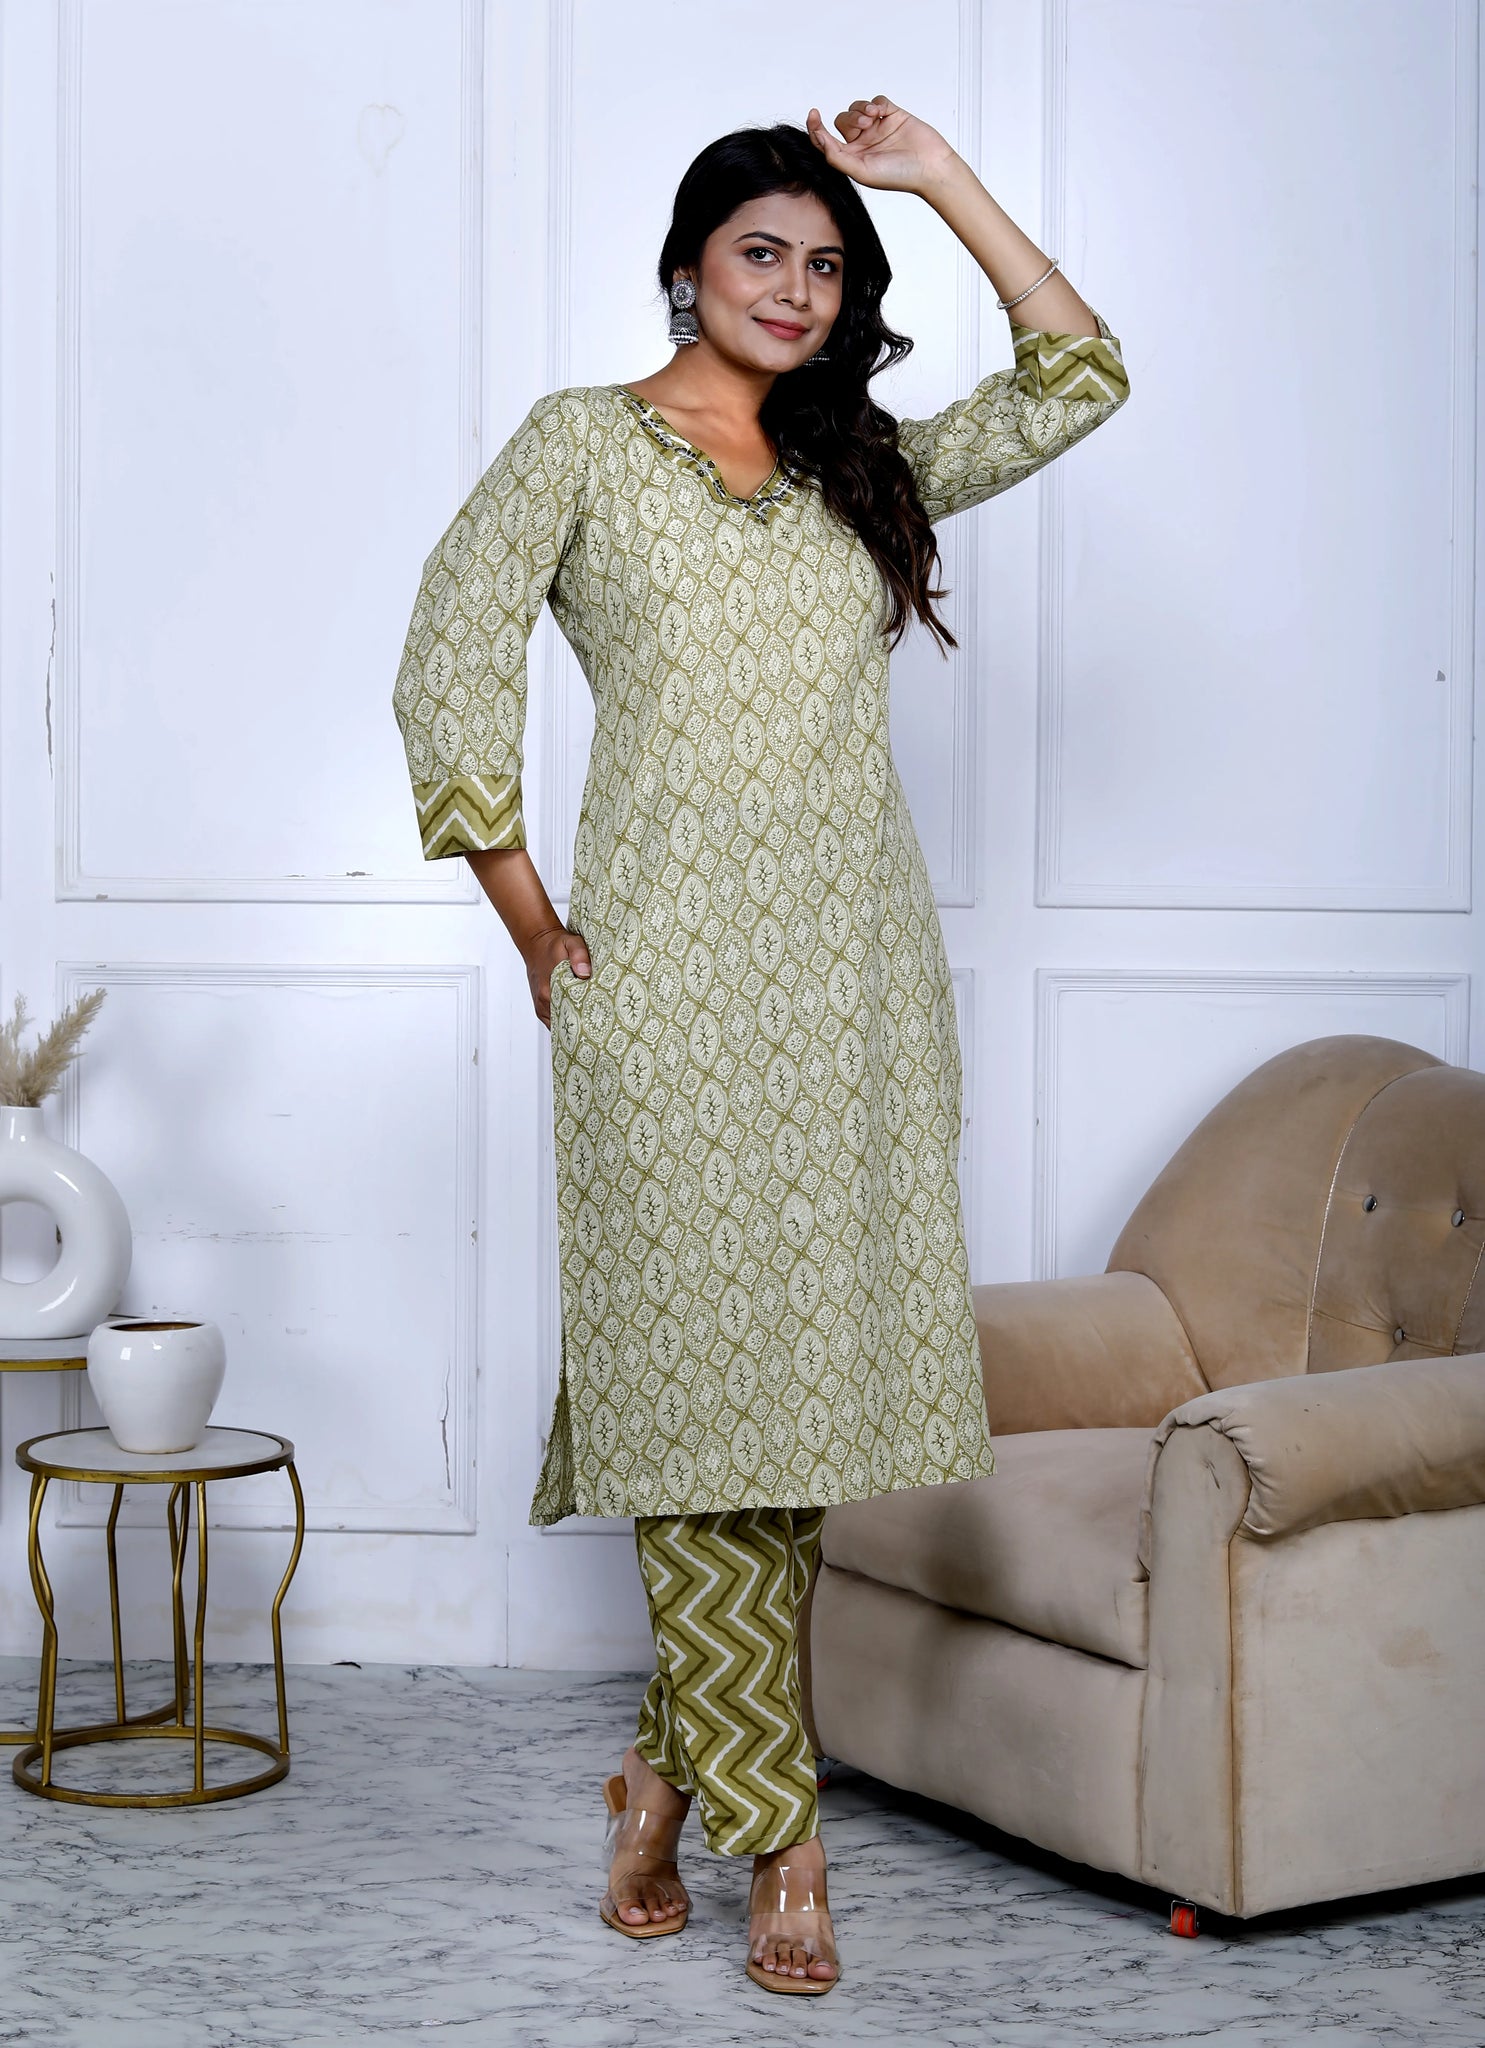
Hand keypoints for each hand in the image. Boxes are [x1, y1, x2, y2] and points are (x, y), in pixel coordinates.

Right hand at [527, 926, 590, 1030]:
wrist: (537, 943)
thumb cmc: (555, 944)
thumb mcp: (571, 942)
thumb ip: (579, 955)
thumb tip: (585, 972)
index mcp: (549, 987)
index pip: (569, 1013)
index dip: (585, 1019)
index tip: (599, 1022)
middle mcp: (543, 999)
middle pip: (565, 1021)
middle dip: (582, 1025)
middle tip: (600, 1026)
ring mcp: (541, 1004)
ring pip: (559, 1024)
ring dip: (573, 1025)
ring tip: (591, 1026)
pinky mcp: (541, 1006)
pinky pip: (553, 1021)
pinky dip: (565, 1023)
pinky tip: (578, 1022)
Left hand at [805, 96, 956, 194]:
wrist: (929, 166)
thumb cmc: (898, 175)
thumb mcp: (861, 171)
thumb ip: (837, 157)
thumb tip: (819, 139)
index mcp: (853, 158)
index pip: (827, 140)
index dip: (816, 127)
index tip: (813, 114)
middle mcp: (863, 143)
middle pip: (842, 121)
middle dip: (850, 120)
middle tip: (864, 126)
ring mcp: (878, 128)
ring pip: (857, 108)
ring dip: (861, 110)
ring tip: (873, 119)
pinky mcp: (892, 115)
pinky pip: (876, 100)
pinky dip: (875, 103)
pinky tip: (880, 112)